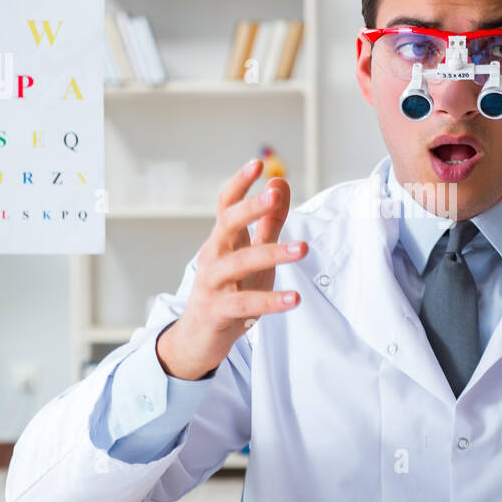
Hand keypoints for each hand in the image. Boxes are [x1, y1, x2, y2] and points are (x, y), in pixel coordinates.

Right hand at [157, 159, 306, 379]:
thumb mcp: (252, 254)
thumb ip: (268, 222)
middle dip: (251, 208)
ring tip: (303, 248)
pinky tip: (294, 298)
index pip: (227, 205)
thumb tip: (280, 184)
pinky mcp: (217, 310)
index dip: (240, 184)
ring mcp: (212, 284)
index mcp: (222, 240)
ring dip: (271, 252)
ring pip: (238, 262)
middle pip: (228, 225)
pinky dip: (270, 300)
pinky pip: (245, 303)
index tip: (257, 164)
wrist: (198, 337)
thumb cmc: (229, 290)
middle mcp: (213, 256)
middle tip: (275, 196)